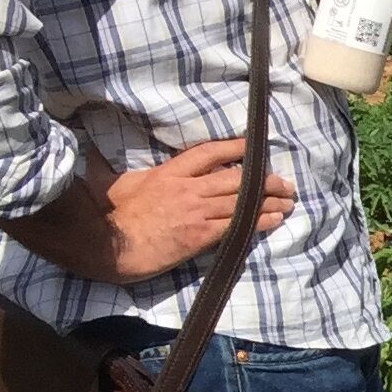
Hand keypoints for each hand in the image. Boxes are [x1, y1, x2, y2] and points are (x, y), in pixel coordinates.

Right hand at [88, 138, 296, 279]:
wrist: (105, 245)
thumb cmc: (107, 215)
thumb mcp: (117, 183)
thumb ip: (129, 170)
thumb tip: (102, 153)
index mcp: (169, 173)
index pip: (209, 153)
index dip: (235, 147)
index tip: (255, 146)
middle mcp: (187, 189)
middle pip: (235, 179)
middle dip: (264, 179)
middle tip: (284, 181)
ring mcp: (195, 212)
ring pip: (241, 202)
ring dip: (270, 200)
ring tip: (289, 200)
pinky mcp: (199, 236)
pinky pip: (237, 226)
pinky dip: (259, 222)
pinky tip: (275, 219)